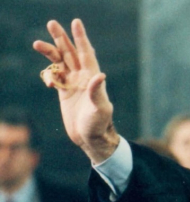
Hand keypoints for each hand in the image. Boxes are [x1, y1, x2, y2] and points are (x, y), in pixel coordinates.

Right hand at [32, 19, 118, 162]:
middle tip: (51, 23)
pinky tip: (49, 82)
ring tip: (36, 44)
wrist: (91, 139)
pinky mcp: (65, 92)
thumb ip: (98, 93)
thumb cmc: (99, 125)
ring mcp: (74, 84)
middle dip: (61, 38)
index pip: (86, 53)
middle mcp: (84, 78)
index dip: (81, 38)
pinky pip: (55, 77)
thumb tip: (100, 76)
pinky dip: (49, 75)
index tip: (76, 23)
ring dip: (49, 52)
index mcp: (93, 78)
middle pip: (71, 53)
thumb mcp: (101, 109)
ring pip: (60, 62)